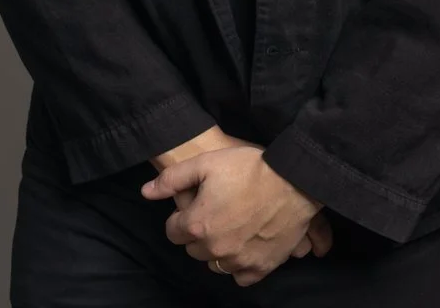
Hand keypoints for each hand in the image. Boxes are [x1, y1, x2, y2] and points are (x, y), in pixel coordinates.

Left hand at [140, 145, 326, 286]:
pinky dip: (239, 264)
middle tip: (215, 211)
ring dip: (217, 249)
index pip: (172, 232)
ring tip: (230, 226)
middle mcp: (214, 249)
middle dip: (198, 232)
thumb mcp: (206, 162)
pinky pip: (240, 276)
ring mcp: (238, 261)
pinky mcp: (260, 268)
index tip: (195, 204)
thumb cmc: (249, 168)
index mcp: (197, 225)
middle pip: (193, 248)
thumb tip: (146, 192)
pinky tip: (245, 244)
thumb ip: (172, 179)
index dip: (181, 216)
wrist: (293, 181)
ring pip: (215, 264)